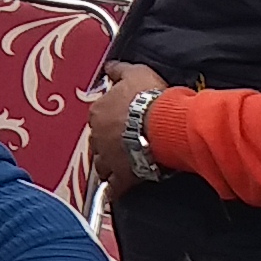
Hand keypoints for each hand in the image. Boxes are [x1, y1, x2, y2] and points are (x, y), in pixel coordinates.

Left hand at [82, 62, 168, 192]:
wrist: (163, 124)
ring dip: (108, 164)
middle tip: (124, 140)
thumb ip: (119, 70)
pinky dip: (113, 191)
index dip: (110, 118)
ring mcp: (107, 157)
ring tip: (120, 163)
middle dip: (107, 141)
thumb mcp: (135, 72)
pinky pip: (113, 187)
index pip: (98, 115)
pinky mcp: (121, 176)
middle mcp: (97, 135)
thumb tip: (110, 66)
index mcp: (98, 111)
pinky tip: (114, 193)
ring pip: (101, 164)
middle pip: (98, 140)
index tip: (121, 118)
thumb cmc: (150, 98)